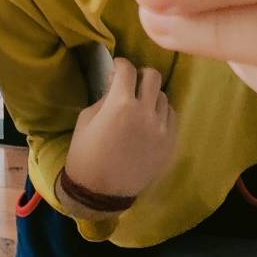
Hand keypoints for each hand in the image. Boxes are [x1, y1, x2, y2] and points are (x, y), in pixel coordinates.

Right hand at [64, 57, 177, 199]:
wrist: (100, 192)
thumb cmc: (85, 154)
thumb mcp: (86, 119)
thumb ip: (105, 98)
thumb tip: (117, 84)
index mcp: (121, 104)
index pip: (128, 69)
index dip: (120, 64)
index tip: (117, 68)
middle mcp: (146, 113)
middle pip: (153, 76)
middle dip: (140, 75)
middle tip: (131, 83)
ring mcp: (162, 129)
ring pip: (164, 97)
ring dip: (151, 95)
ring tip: (140, 105)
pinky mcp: (170, 143)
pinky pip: (171, 117)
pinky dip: (160, 113)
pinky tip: (149, 121)